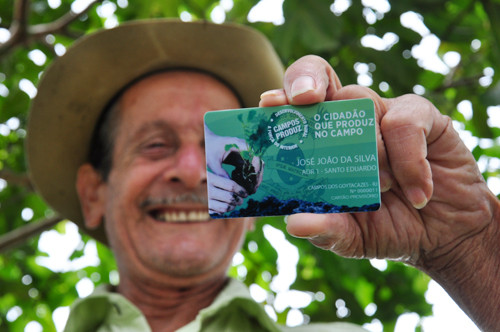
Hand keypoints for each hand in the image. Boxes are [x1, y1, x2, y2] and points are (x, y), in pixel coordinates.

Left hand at [205, 126, 262, 213]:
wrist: (206, 142)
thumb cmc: (208, 148)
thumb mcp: (212, 161)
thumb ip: (220, 172)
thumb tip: (229, 185)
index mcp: (238, 144)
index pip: (254, 154)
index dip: (257, 166)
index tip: (254, 179)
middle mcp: (243, 148)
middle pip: (257, 161)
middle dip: (257, 175)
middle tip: (254, 189)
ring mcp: (243, 154)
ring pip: (254, 166)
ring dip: (254, 178)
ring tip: (251, 190)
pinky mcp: (240, 159)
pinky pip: (248, 169)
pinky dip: (248, 177)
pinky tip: (244, 186)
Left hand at [261, 55, 499, 329]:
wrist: (441, 234)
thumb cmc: (385, 226)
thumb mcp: (350, 235)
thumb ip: (325, 228)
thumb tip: (294, 225)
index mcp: (320, 143)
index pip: (292, 107)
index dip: (279, 98)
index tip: (270, 104)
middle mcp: (346, 120)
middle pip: (319, 78)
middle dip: (306, 81)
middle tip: (305, 99)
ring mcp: (381, 113)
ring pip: (361, 101)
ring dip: (368, 147)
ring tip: (382, 186)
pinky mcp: (420, 117)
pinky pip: (405, 121)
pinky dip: (408, 159)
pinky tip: (417, 191)